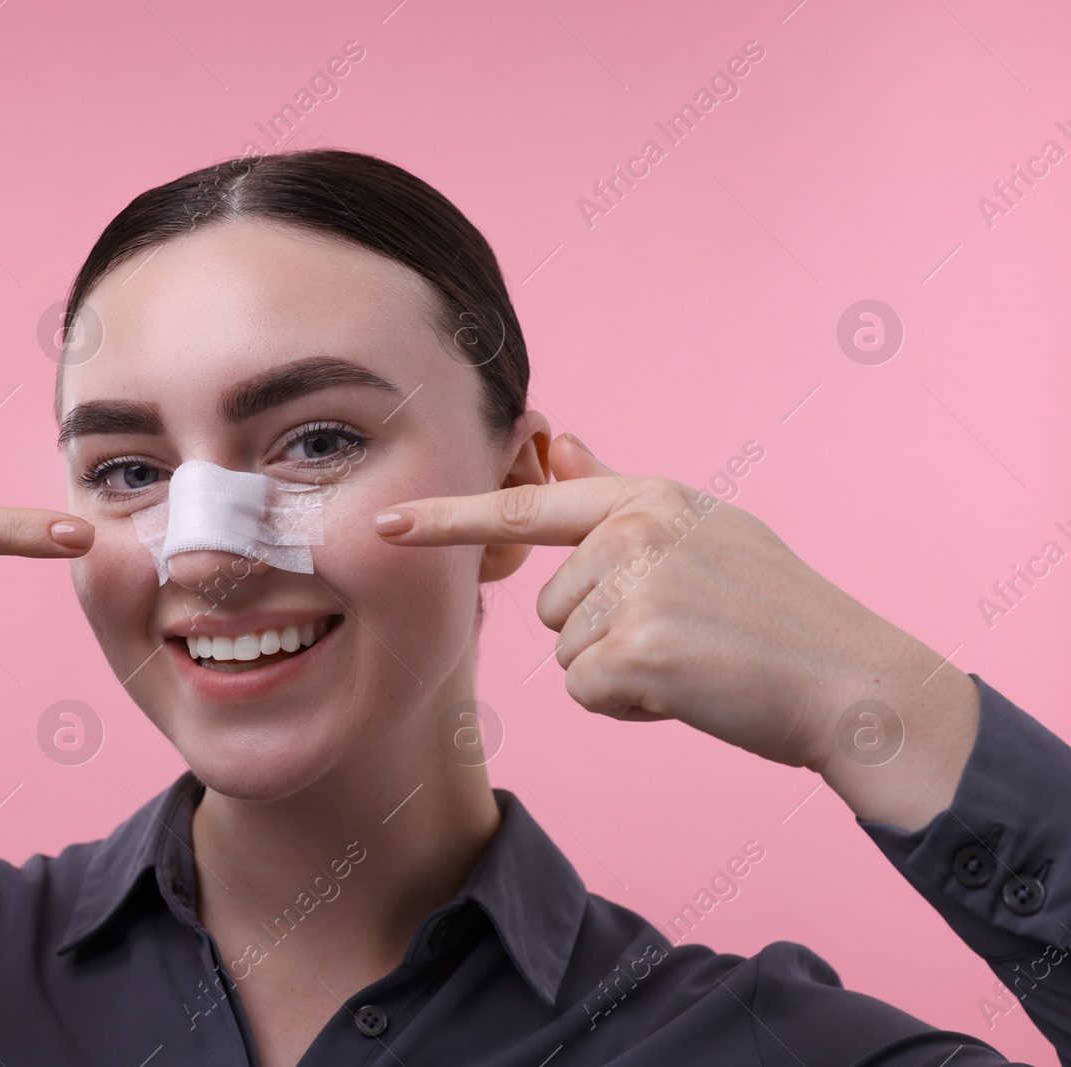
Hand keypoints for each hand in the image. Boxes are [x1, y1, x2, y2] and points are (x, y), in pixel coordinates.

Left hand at [374, 432, 978, 829]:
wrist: (855, 684)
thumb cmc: (777, 615)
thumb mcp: (702, 530)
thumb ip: (618, 496)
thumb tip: (561, 448)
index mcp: (647, 498)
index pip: (525, 507)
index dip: (446, 520)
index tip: (384, 524)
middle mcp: (635, 530)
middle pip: (553, 608)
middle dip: (605, 637)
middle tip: (689, 636)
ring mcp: (636, 584)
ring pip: (569, 654)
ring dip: (620, 673)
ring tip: (696, 659)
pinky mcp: (639, 646)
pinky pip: (587, 693)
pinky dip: (630, 707)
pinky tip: (692, 690)